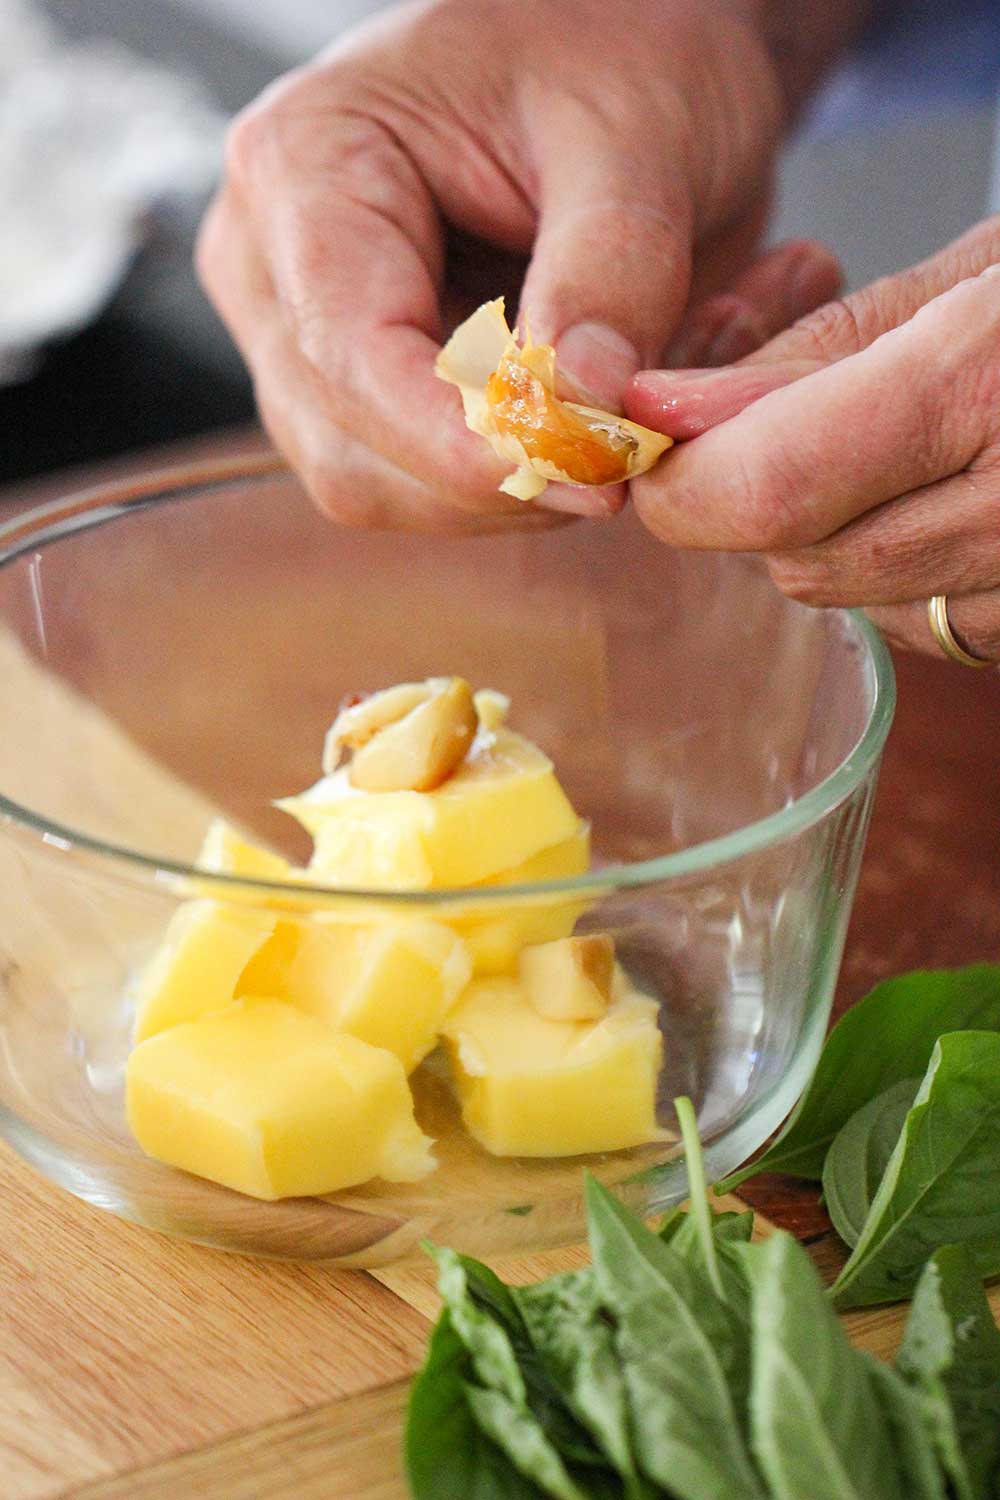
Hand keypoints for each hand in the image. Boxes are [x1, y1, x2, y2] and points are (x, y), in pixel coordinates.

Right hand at [197, 0, 843, 532]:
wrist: (619, 52)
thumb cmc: (612, 52)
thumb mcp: (637, 137)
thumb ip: (612, 272)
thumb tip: (583, 409)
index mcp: (304, 163)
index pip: (349, 351)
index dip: (458, 440)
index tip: (580, 471)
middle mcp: (272, 264)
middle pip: (352, 446)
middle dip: (496, 476)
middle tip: (626, 458)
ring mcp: (303, 337)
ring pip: (381, 487)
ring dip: (509, 493)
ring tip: (614, 431)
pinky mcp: (355, 389)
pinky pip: (417, 486)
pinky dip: (511, 483)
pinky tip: (578, 427)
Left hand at [627, 216, 999, 663]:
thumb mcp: (981, 270)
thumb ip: (820, 352)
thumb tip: (674, 412)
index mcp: (991, 385)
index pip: (765, 490)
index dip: (678, 481)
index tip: (649, 443)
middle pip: (799, 558)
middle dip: (747, 500)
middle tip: (763, 424)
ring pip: (855, 600)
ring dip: (826, 535)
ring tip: (887, 445)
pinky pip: (926, 626)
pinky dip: (898, 572)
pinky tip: (944, 497)